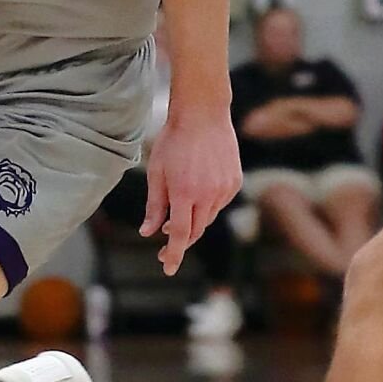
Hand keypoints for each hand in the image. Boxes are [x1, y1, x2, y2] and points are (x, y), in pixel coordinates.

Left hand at [142, 104, 242, 276]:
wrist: (203, 113)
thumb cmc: (174, 140)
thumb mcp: (157, 172)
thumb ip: (154, 205)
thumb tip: (147, 232)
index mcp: (185, 192)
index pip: (180, 234)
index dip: (174, 254)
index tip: (168, 268)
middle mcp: (208, 194)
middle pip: (195, 230)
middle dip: (181, 241)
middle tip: (165, 246)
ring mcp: (224, 188)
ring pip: (208, 218)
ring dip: (193, 222)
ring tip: (178, 213)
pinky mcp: (235, 182)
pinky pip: (219, 203)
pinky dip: (207, 206)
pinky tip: (197, 194)